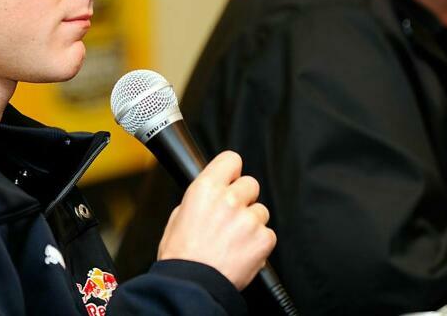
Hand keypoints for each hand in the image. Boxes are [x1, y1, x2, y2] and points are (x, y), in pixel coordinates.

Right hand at [157, 150, 276, 289]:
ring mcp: (248, 219)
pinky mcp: (263, 239)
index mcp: (205, 189)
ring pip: (261, 211)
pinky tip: (241, 252)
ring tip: (233, 241)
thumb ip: (199, 199)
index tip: (231, 179)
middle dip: (243, 199)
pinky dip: (258, 244)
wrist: (192, 287)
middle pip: (251, 184)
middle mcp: (229, 199)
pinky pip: (268, 234)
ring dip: (251, 223)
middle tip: (230, 218)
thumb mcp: (178, 217)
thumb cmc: (181, 257)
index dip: (231, 172)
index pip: (231, 159)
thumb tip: (211, 194)